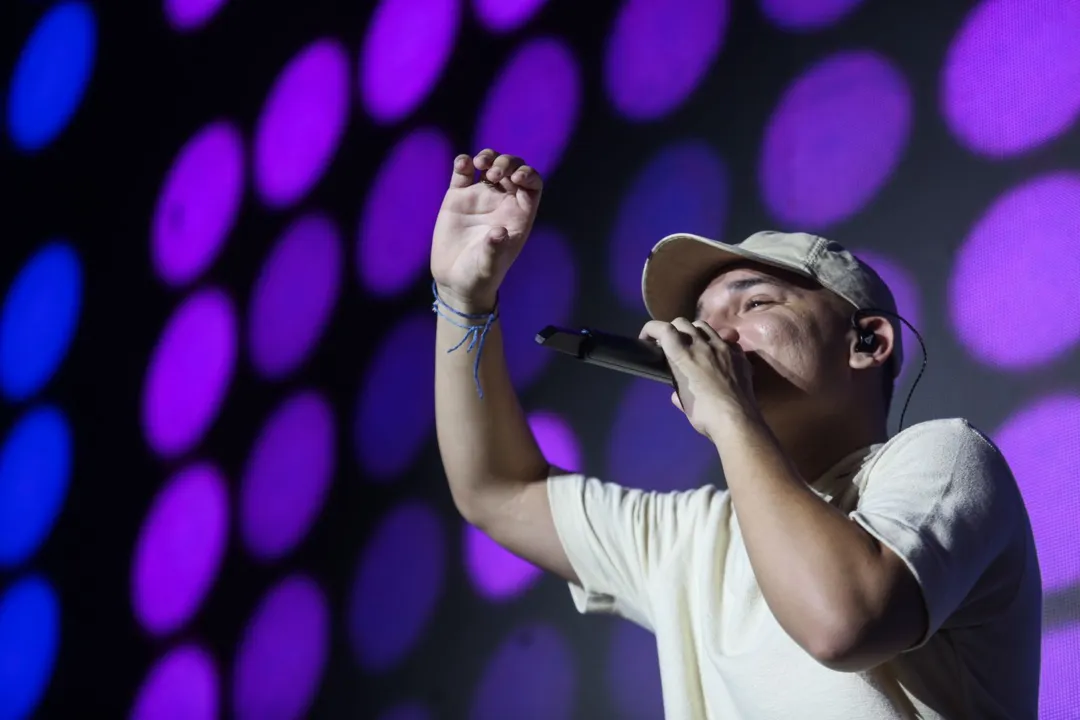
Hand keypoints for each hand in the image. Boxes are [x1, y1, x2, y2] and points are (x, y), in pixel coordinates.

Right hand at [431, 149, 543, 309]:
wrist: (455, 281)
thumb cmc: (479, 276)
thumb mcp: (488, 266)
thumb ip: (495, 250)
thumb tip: (499, 232)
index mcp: (519, 215)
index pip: (533, 184)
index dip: (528, 174)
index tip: (516, 177)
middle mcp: (502, 202)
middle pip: (513, 168)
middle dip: (507, 163)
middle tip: (494, 174)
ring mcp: (480, 197)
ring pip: (490, 164)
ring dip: (488, 157)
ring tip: (480, 165)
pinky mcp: (458, 197)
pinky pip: (463, 171)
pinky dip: (464, 162)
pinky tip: (463, 164)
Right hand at [639, 318, 757, 437]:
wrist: (737, 421)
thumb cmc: (704, 414)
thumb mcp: (684, 401)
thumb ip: (678, 390)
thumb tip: (677, 394)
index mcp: (683, 356)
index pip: (663, 329)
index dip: (651, 329)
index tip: (647, 339)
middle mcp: (702, 345)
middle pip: (682, 323)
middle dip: (672, 329)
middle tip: (670, 343)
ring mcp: (723, 347)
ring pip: (704, 326)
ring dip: (694, 332)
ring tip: (694, 344)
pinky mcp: (739, 355)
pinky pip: (726, 340)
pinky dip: (717, 344)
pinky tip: (718, 356)